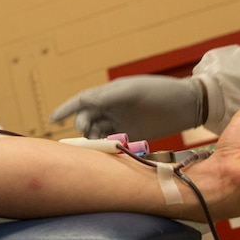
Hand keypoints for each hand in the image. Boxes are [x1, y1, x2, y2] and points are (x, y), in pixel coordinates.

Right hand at [49, 75, 204, 139]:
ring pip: (96, 132)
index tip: (52, 119)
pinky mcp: (131, 135)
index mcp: (109, 93)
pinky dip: (105, 146)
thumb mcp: (132, 90)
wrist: (188, 105)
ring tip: (99, 144)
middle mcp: (111, 108)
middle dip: (82, 126)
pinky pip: (110, 142)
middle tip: (89, 134)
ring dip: (93, 138)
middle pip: (86, 118)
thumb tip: (84, 104)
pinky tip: (108, 149)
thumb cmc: (160, 91)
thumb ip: (107, 97)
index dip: (65, 109)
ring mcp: (120, 122)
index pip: (81, 101)